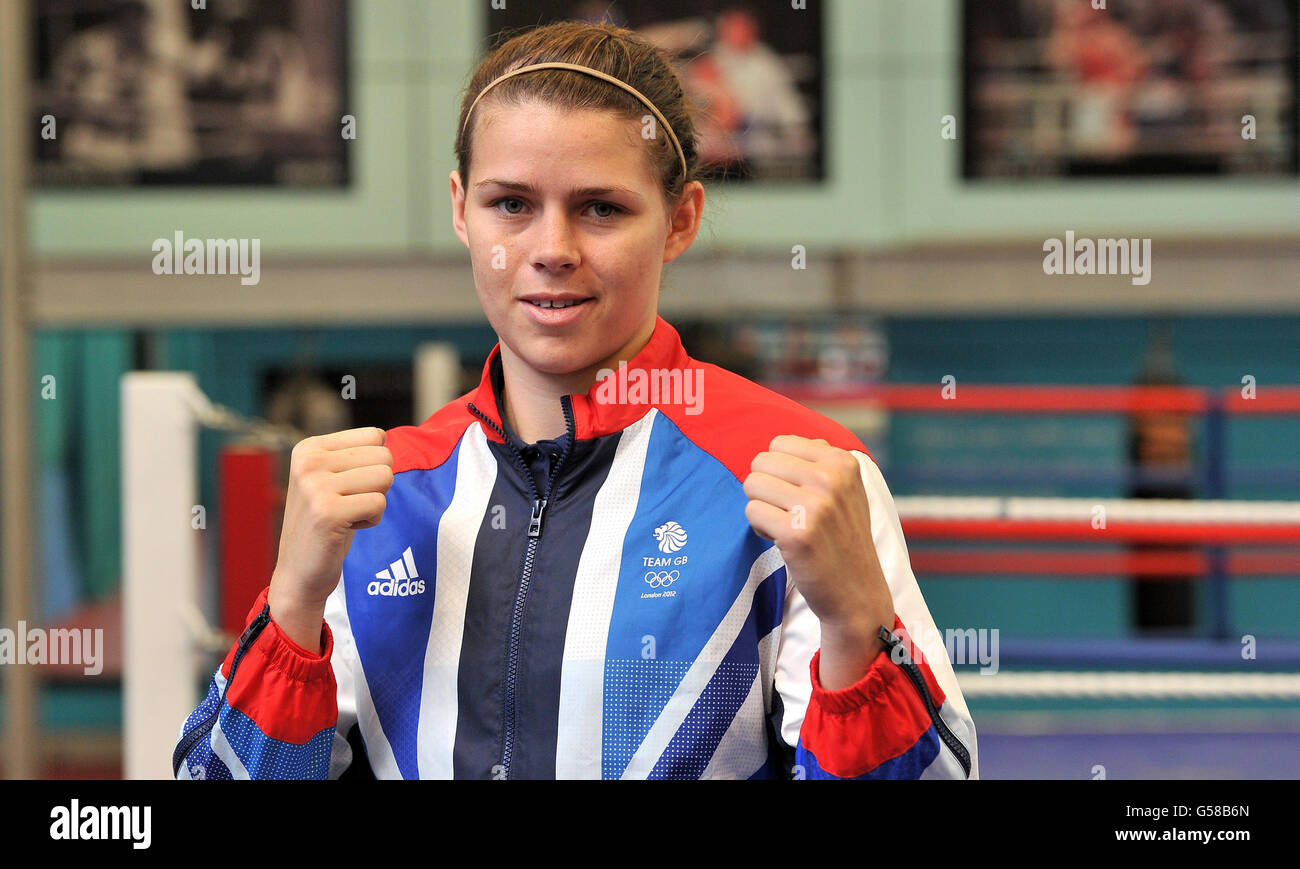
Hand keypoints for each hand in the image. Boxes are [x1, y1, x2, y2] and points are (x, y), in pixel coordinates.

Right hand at [268, 427, 392, 650]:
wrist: (299, 572)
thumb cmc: (326, 523)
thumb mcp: (331, 479)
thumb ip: (355, 455)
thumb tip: (387, 436)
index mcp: (309, 448)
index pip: (375, 435)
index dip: (373, 465)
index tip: (346, 487)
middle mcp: (308, 462)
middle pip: (384, 456)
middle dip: (377, 485)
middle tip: (349, 505)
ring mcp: (315, 486)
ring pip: (385, 477)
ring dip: (375, 503)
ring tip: (347, 515)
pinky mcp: (328, 512)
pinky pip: (379, 503)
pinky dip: (372, 520)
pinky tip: (346, 529)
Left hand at [743, 435, 893, 687]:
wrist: (857, 594)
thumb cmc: (842, 539)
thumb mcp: (846, 491)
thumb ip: (818, 461)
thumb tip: (777, 444)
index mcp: (843, 462)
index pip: (779, 443)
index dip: (779, 471)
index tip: (799, 495)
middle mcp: (832, 479)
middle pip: (761, 461)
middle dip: (765, 488)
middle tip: (787, 513)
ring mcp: (816, 506)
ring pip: (752, 484)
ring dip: (761, 507)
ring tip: (786, 526)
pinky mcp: (797, 533)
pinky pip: (751, 511)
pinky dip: (759, 528)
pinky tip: (782, 542)